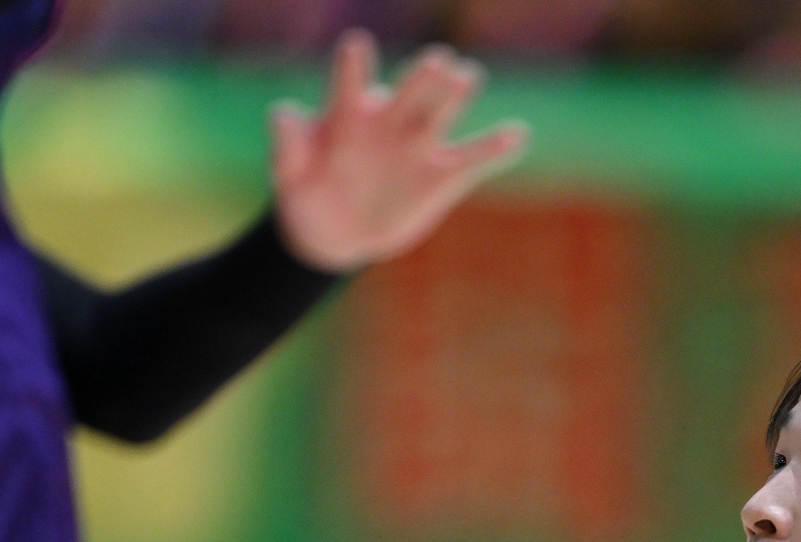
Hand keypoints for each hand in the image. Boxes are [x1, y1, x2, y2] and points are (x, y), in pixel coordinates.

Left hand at [272, 31, 529, 273]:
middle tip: (437, 62)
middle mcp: (388, 121)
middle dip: (422, 77)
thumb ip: (288, 144)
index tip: (354, 46)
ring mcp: (418, 146)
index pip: (351, 82)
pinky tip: (517, 134)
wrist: (334, 236)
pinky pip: (474, 159)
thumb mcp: (289, 175)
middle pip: (409, 91)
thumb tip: (283, 111)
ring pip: (442, 113)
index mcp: (348, 114)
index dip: (353, 66)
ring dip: (455, 96)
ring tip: (467, 77)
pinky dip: (496, 148)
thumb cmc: (306, 197)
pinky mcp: (441, 176)